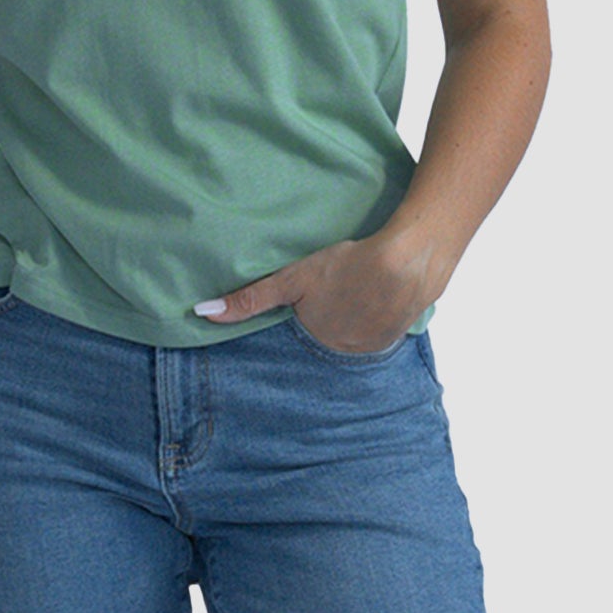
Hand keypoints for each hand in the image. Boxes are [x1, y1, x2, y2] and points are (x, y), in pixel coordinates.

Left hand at [192, 235, 428, 352]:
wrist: (410, 260)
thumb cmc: (349, 266)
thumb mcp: (293, 279)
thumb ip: (251, 298)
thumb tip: (202, 314)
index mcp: (319, 342)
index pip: (303, 339)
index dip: (306, 321)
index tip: (310, 308)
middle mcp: (346, 352)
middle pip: (330, 339)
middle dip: (329, 323)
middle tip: (335, 297)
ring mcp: (375, 346)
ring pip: (356, 335)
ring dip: (354, 321)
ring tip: (354, 296)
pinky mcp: (400, 333)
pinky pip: (381, 331)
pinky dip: (377, 317)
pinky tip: (377, 298)